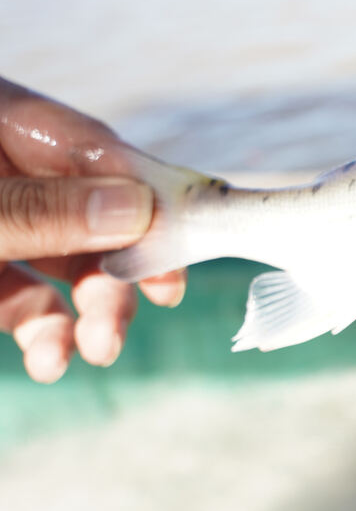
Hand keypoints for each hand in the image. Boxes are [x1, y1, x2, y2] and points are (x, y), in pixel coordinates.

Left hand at [0, 78, 185, 381]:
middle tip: (133, 315)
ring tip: (95, 352)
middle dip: (114, 270)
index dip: (144, 194)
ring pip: (59, 261)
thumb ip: (36, 211)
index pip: (91, 149)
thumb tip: (139, 208)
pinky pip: (19, 296)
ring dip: (85, 312)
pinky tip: (51, 361)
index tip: (183, 242)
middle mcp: (4, 166)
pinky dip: (42, 329)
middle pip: (87, 212)